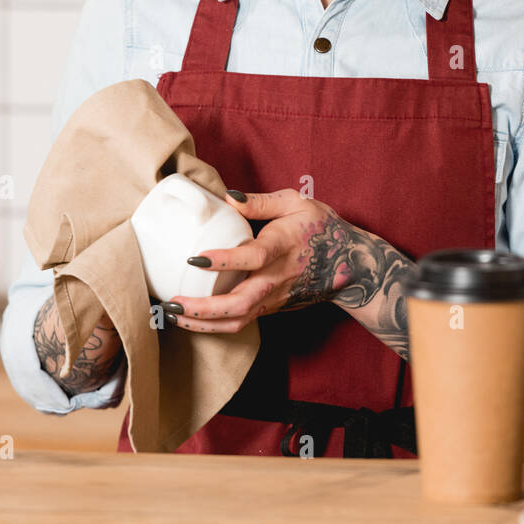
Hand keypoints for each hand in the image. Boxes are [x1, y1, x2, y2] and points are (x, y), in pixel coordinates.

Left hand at [160, 188, 356, 334]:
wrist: (350, 263)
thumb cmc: (320, 227)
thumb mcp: (296, 202)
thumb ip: (261, 201)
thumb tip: (226, 197)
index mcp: (283, 246)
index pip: (253, 258)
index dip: (225, 261)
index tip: (195, 259)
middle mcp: (277, 278)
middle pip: (241, 303)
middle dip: (204, 308)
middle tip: (173, 302)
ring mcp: (274, 298)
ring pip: (238, 321)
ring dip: (204, 323)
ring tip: (173, 314)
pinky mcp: (271, 308)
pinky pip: (241, 323)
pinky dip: (214, 326)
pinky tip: (191, 318)